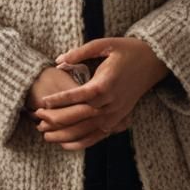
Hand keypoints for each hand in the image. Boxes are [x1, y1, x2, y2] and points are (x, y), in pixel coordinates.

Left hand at [31, 37, 169, 149]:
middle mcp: (110, 102)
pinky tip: (65, 145)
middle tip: (37, 120)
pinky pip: (97, 136)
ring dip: (65, 134)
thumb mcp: (104, 44)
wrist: (152, 62)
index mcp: (106, 83)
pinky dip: (81, 142)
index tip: (42, 102)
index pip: (78, 95)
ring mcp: (115, 114)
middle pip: (79, 116)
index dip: (59, 100)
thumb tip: (58, 60)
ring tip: (44, 134)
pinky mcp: (118, 120)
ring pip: (86, 130)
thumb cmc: (126, 49)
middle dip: (57, 120)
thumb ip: (80, 52)